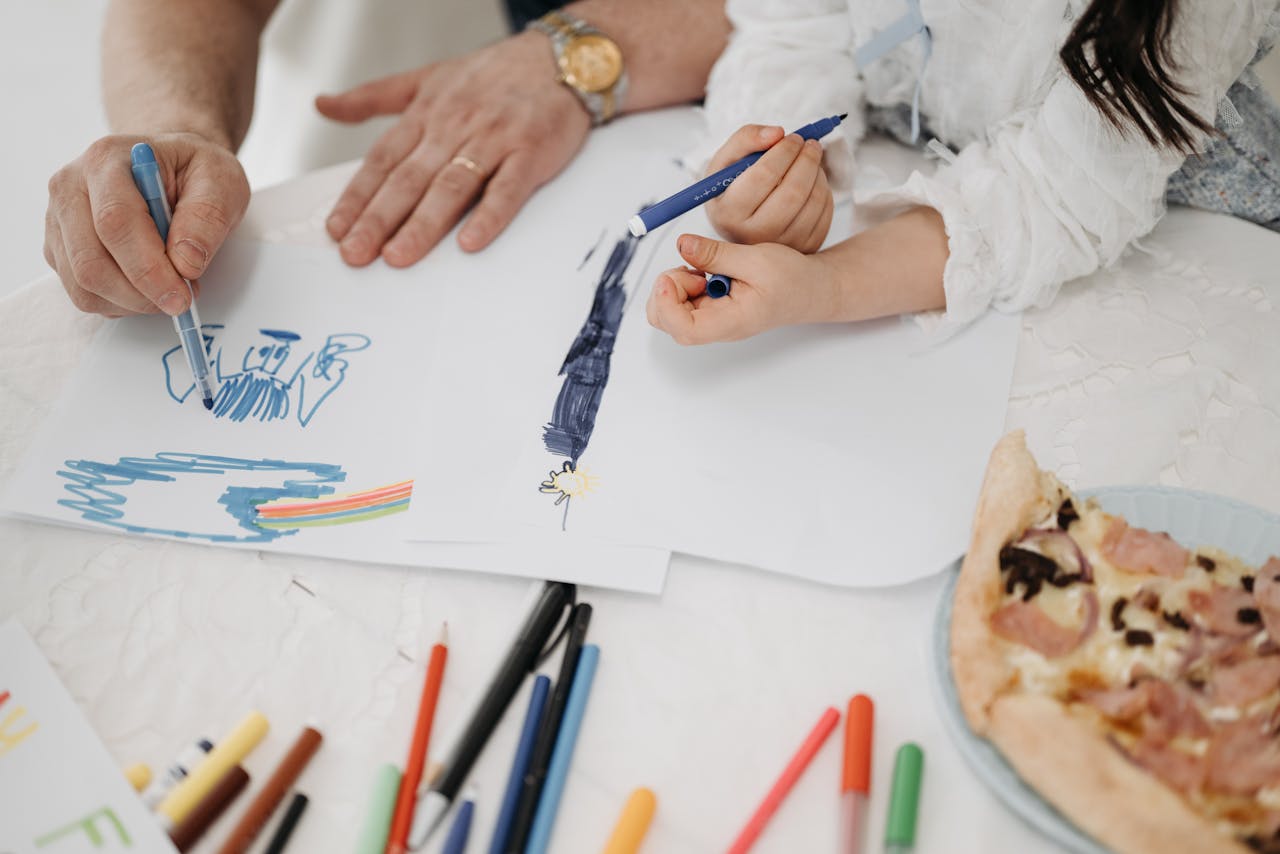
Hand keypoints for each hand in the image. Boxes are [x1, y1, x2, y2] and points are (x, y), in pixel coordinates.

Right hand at [44, 132, 248, 316]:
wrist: (170, 165)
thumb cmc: (194, 170)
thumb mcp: (221, 180)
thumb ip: (208, 217)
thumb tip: (185, 263)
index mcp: (106, 160)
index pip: (115, 223)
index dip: (149, 269)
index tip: (182, 295)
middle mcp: (70, 188)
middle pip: (90, 262)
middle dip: (141, 294)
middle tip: (182, 300)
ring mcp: (59, 220)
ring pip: (83, 285)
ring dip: (132, 302)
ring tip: (168, 288)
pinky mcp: (60, 248)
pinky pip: (83, 293)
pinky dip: (120, 303)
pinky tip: (147, 287)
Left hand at [316, 31, 591, 267]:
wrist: (561, 59)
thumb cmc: (495, 75)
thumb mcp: (427, 77)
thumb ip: (374, 96)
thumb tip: (324, 105)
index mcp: (427, 113)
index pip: (383, 160)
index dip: (358, 196)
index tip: (338, 229)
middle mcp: (455, 126)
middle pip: (410, 178)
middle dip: (379, 219)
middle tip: (357, 253)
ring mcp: (494, 139)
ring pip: (451, 186)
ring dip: (423, 224)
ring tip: (399, 256)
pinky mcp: (531, 152)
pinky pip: (508, 188)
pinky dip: (490, 216)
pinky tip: (470, 242)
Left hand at [646, 233, 837, 344]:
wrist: (810, 290)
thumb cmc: (792, 279)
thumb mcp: (756, 259)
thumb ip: (716, 255)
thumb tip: (682, 244)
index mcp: (730, 322)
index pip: (684, 329)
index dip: (668, 303)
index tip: (675, 275)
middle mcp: (715, 327)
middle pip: (666, 321)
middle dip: (668, 289)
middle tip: (695, 269)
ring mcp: (710, 320)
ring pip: (668, 311)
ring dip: (676, 284)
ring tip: (704, 269)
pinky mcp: (708, 309)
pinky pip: (681, 300)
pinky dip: (684, 282)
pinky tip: (707, 272)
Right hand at [705, 124, 832, 253]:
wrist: (741, 226)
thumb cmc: (732, 189)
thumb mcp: (726, 162)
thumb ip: (745, 139)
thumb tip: (778, 133)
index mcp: (729, 213)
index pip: (763, 176)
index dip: (784, 150)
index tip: (793, 137)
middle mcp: (753, 236)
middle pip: (792, 192)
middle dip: (807, 160)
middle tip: (810, 143)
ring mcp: (781, 247)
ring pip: (813, 202)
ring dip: (818, 172)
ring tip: (810, 160)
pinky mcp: (804, 248)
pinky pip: (825, 213)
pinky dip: (824, 190)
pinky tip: (812, 182)